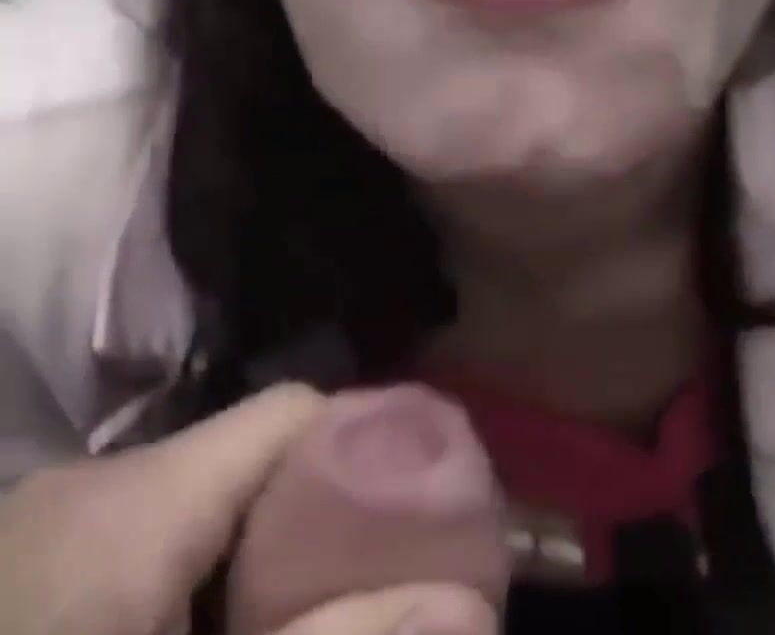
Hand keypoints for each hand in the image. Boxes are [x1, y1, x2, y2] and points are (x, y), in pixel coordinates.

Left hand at [0, 384, 497, 634]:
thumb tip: (471, 606)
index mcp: (125, 507)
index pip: (296, 417)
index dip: (382, 464)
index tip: (437, 549)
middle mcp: (80, 497)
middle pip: (258, 474)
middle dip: (335, 544)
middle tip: (381, 623)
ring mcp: (42, 542)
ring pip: (207, 527)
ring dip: (274, 586)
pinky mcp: (29, 586)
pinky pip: (149, 568)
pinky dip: (207, 607)